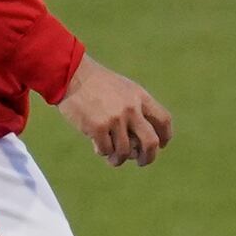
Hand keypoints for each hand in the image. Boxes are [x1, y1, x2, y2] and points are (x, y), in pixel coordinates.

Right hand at [56, 54, 173, 166]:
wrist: (71, 74)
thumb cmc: (95, 83)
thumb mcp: (123, 88)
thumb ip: (136, 107)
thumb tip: (139, 141)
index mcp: (140, 96)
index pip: (164, 121)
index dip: (165, 137)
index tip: (160, 145)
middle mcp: (131, 108)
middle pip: (150, 142)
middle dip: (148, 157)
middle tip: (141, 161)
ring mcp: (115, 118)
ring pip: (125, 150)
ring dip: (119, 158)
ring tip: (113, 158)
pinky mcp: (97, 126)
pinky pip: (106, 149)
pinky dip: (103, 151)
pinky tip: (97, 147)